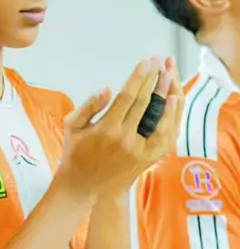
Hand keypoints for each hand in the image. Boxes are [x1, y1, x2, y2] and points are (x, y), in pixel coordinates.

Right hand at [60, 56, 183, 199]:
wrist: (84, 187)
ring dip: (167, 94)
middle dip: (154, 79)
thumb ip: (89, 106)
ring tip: (170, 74)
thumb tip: (107, 88)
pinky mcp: (149, 159)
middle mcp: (127, 140)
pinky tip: (174, 100)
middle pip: (146, 103)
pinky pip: (166, 135)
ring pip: (161, 118)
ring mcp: (141, 151)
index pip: (128, 96)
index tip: (146, 61)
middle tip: (160, 61)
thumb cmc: (75, 153)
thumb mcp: (73, 126)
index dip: (139, 77)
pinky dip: (172, 117)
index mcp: (107, 129)